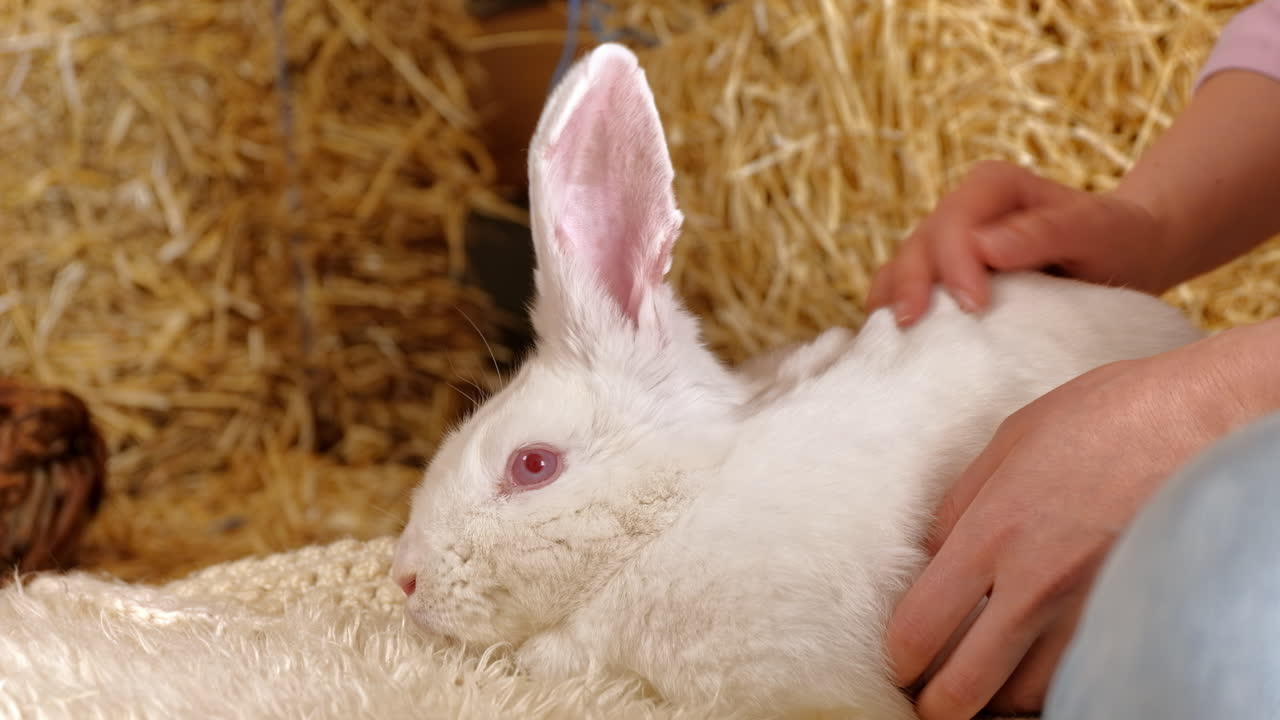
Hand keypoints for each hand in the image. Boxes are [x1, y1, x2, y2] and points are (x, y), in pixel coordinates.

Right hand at [865, 160, 1167, 326]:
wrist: (1123, 256)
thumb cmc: (1116, 238)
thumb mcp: (1099, 228)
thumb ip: (1048, 231)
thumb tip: (986, 247)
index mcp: (993, 187)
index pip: (956, 220)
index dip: (955, 262)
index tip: (974, 306)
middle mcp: (960, 211)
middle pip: (920, 244)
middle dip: (912, 284)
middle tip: (914, 325)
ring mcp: (945, 245)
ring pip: (902, 266)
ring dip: (894, 301)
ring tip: (895, 338)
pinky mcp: (939, 277)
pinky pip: (901, 290)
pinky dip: (892, 313)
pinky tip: (894, 343)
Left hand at [884, 324, 1269, 719]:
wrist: (1206, 416)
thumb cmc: (1109, 414)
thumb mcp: (1011, 440)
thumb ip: (962, 503)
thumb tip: (931, 551)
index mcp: (992, 532)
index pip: (920, 628)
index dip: (900, 659)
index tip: (898, 662)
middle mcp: (1037, 584)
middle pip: (965, 687)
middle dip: (937, 705)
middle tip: (927, 699)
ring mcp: (1091, 611)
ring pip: (1024, 697)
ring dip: (994, 698)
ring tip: (980, 685)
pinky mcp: (1136, 620)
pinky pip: (1078, 680)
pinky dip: (1050, 687)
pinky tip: (1035, 671)